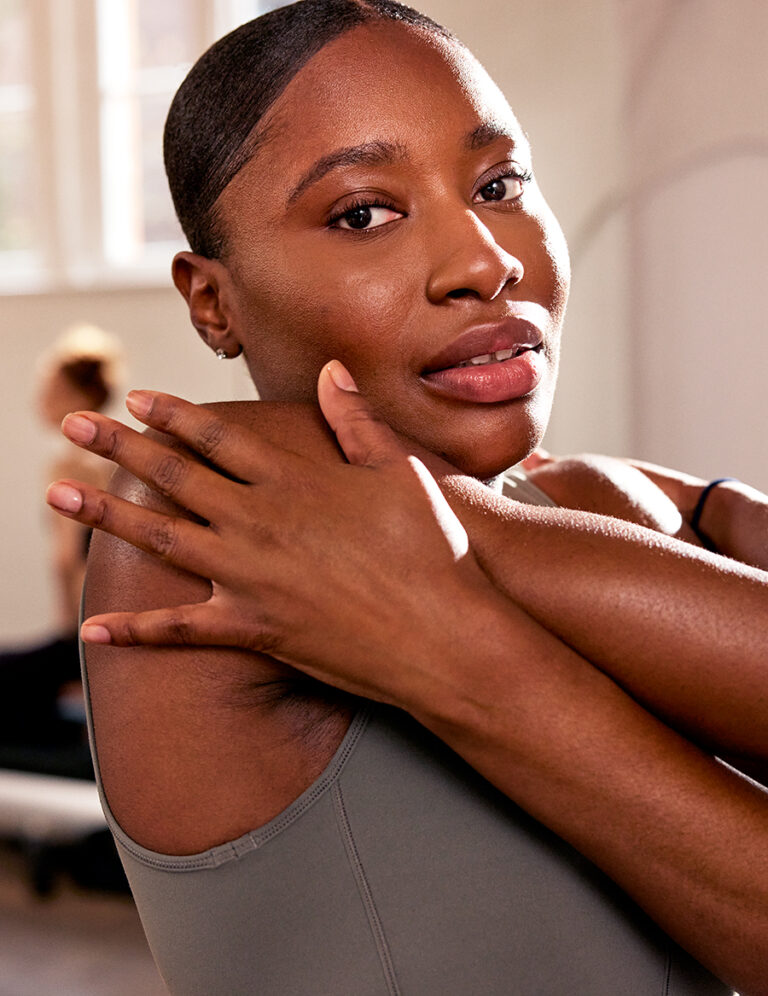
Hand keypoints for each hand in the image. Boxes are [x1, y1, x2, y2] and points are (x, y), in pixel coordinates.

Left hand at [46, 361, 492, 706]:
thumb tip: (330, 371)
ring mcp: (250, 576)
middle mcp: (260, 521)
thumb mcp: (399, 471)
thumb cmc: (432, 548)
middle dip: (119, 447)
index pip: (217, 436)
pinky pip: (183, 628)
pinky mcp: (255, 628)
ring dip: (105, 516)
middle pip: (174, 476)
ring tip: (59, 496)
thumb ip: (356, 420)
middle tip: (74, 426)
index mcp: (293, 479)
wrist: (444, 632)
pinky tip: (95, 629)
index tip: (137, 399)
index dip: (173, 415)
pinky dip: (136, 629)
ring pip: (162, 538)